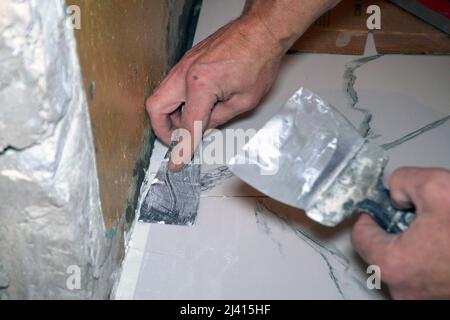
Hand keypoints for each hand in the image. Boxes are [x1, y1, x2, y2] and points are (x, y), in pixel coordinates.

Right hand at [146, 0, 339, 170]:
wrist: (261, 30)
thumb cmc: (259, 60)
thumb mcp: (244, 101)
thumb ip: (217, 118)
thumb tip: (201, 128)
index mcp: (201, 85)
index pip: (187, 126)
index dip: (181, 148)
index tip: (176, 162)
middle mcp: (186, 72)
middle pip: (155, 107)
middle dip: (161, 128)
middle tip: (176, 140)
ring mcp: (184, 63)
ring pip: (161, 95)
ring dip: (170, 114)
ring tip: (192, 122)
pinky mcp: (188, 60)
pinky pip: (172, 85)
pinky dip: (177, 100)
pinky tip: (196, 106)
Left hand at [352, 167, 449, 298]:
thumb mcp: (438, 187)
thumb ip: (403, 182)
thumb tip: (396, 193)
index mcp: (393, 265)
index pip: (360, 236)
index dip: (369, 214)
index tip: (378, 206)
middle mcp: (404, 291)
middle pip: (382, 251)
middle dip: (396, 229)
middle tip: (416, 215)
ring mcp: (423, 301)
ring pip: (405, 264)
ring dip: (415, 244)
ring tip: (441, 231)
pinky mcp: (442, 300)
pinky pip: (424, 275)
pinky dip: (431, 259)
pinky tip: (447, 245)